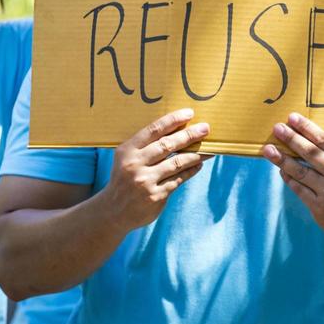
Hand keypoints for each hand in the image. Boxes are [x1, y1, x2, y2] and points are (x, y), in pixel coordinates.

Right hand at [100, 109, 209, 231]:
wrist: (113, 210)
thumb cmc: (124, 178)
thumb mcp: (126, 159)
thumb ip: (144, 147)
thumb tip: (175, 132)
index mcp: (127, 150)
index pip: (153, 130)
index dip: (172, 120)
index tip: (189, 113)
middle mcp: (135, 164)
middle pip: (168, 145)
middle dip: (189, 135)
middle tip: (205, 128)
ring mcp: (146, 180)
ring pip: (177, 163)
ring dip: (196, 154)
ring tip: (210, 149)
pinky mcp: (156, 196)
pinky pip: (178, 179)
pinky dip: (190, 171)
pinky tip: (198, 165)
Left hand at [262, 113, 323, 238]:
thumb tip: (300, 134)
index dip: (307, 128)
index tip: (292, 117)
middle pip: (311, 154)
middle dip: (292, 139)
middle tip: (277, 128)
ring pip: (300, 171)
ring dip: (282, 159)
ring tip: (268, 149)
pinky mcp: (320, 207)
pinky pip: (298, 188)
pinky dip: (288, 178)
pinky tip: (280, 170)